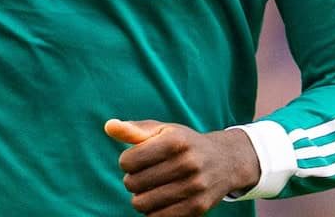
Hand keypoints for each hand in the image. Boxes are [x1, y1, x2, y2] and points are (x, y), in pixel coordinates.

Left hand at [105, 118, 260, 216]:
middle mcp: (187, 163)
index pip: (127, 161)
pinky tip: (161, 200)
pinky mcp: (198, 208)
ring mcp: (194, 187)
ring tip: (151, 189)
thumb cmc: (184, 144)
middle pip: (133, 184)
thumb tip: (108, 126)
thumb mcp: (163, 131)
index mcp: (175, 141)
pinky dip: (153, 212)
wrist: (225, 161)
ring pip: (142, 204)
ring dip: (141, 198)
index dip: (127, 161)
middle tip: (145, 175)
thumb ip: (133, 130)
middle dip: (133, 180)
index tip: (138, 159)